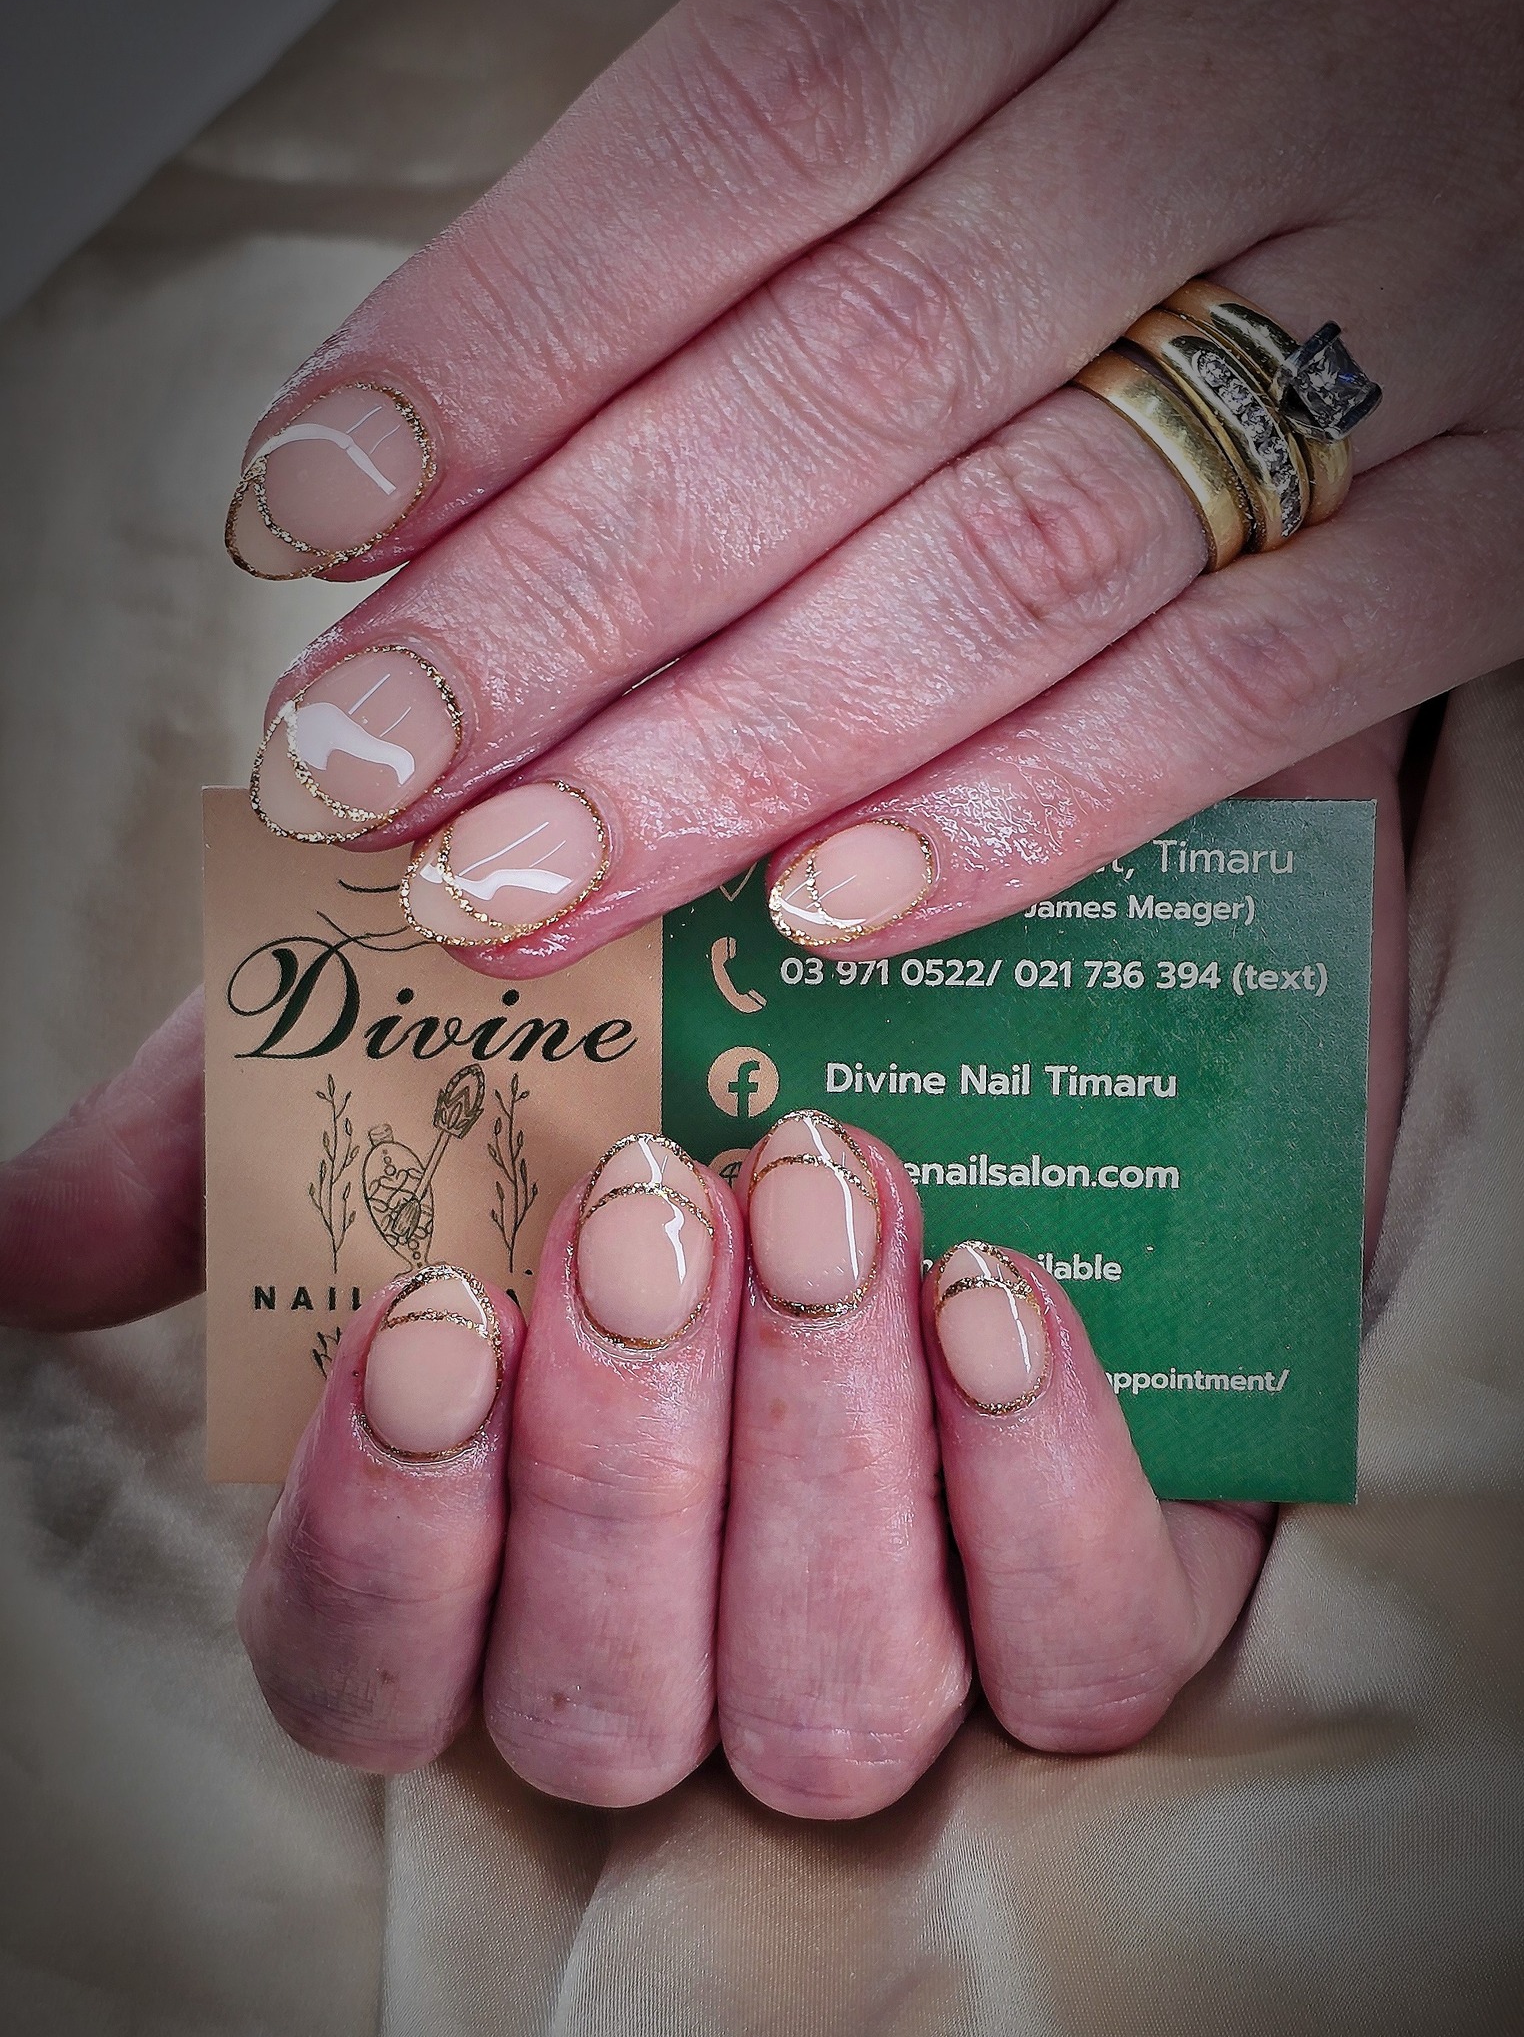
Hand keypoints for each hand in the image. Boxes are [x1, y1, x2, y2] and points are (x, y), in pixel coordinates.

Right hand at [0, 726, 1409, 1813]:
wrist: (924, 961)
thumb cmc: (642, 1035)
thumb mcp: (424, 1040)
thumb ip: (234, 1142)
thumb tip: (34, 1244)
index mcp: (486, 1553)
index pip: (367, 1669)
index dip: (385, 1535)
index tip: (432, 1317)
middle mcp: (675, 1643)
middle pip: (600, 1703)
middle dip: (617, 1467)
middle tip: (642, 1210)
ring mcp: (888, 1641)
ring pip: (825, 1710)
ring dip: (813, 1454)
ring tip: (815, 1193)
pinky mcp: (1084, 1594)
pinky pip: (1073, 1657)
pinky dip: (1032, 1490)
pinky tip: (993, 1289)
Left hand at [230, 0, 1520, 977]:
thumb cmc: (1220, 83)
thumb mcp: (1019, 46)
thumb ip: (790, 211)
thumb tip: (475, 460)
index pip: (747, 134)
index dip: (506, 335)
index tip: (309, 514)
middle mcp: (1233, 120)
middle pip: (833, 386)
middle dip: (566, 606)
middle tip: (367, 769)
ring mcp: (1389, 325)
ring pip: (1010, 565)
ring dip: (737, 753)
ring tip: (526, 880)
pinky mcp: (1488, 515)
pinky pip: (1244, 693)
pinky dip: (1025, 812)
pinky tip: (818, 911)